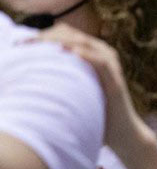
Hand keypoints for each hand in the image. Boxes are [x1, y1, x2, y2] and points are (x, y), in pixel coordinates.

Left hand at [32, 24, 154, 156]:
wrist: (122, 133)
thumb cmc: (97, 112)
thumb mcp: (77, 89)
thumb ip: (64, 76)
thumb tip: (36, 73)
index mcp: (93, 55)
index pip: (68, 35)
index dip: (46, 35)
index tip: (24, 43)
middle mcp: (104, 56)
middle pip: (74, 36)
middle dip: (50, 37)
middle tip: (28, 43)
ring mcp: (111, 67)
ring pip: (86, 44)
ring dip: (63, 41)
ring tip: (43, 44)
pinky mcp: (115, 81)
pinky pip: (101, 63)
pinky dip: (86, 56)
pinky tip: (71, 53)